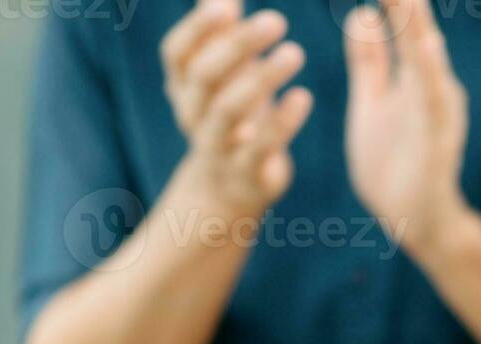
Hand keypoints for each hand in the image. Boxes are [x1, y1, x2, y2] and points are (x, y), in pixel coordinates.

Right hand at [161, 0, 313, 215]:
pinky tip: (302, 97)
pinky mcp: (246, 174)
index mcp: (182, 85)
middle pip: (204, 76)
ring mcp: (216, 146)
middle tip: (277, 20)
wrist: (229, 187)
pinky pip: (260, 148)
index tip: (227, 6)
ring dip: (262, 79)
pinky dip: (282, 122)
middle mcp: (192, 114)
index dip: (197, 28)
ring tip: (295, 53)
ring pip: (228, 112)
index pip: (177, 53)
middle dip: (237, 46)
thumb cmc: (230, 111)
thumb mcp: (221, 69)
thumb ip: (219, 27)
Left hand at [342, 0, 472, 259]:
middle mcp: (431, 82)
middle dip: (405, 0)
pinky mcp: (438, 137)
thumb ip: (371, 61)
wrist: (415, 223)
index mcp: (413, 73)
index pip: (400, 20)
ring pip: (428, 58)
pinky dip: (431, 74)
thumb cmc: (393, 165)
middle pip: (417, 27)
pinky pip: (435, 101)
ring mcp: (438, 108)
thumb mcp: (372, 102)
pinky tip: (426, 49)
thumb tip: (362, 12)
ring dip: (418, 24)